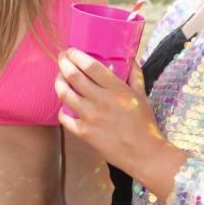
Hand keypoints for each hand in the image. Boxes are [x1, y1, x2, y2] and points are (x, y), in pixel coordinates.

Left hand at [55, 48, 165, 171]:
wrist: (144, 154)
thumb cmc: (145, 125)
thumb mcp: (143, 97)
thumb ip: (135, 77)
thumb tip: (131, 60)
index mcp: (116, 89)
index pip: (91, 67)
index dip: (77, 56)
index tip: (71, 50)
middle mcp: (101, 101)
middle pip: (74, 77)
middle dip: (63, 63)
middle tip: (61, 58)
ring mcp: (90, 117)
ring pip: (65, 95)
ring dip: (58, 83)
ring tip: (58, 78)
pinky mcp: (84, 133)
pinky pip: (65, 119)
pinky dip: (62, 110)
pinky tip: (64, 106)